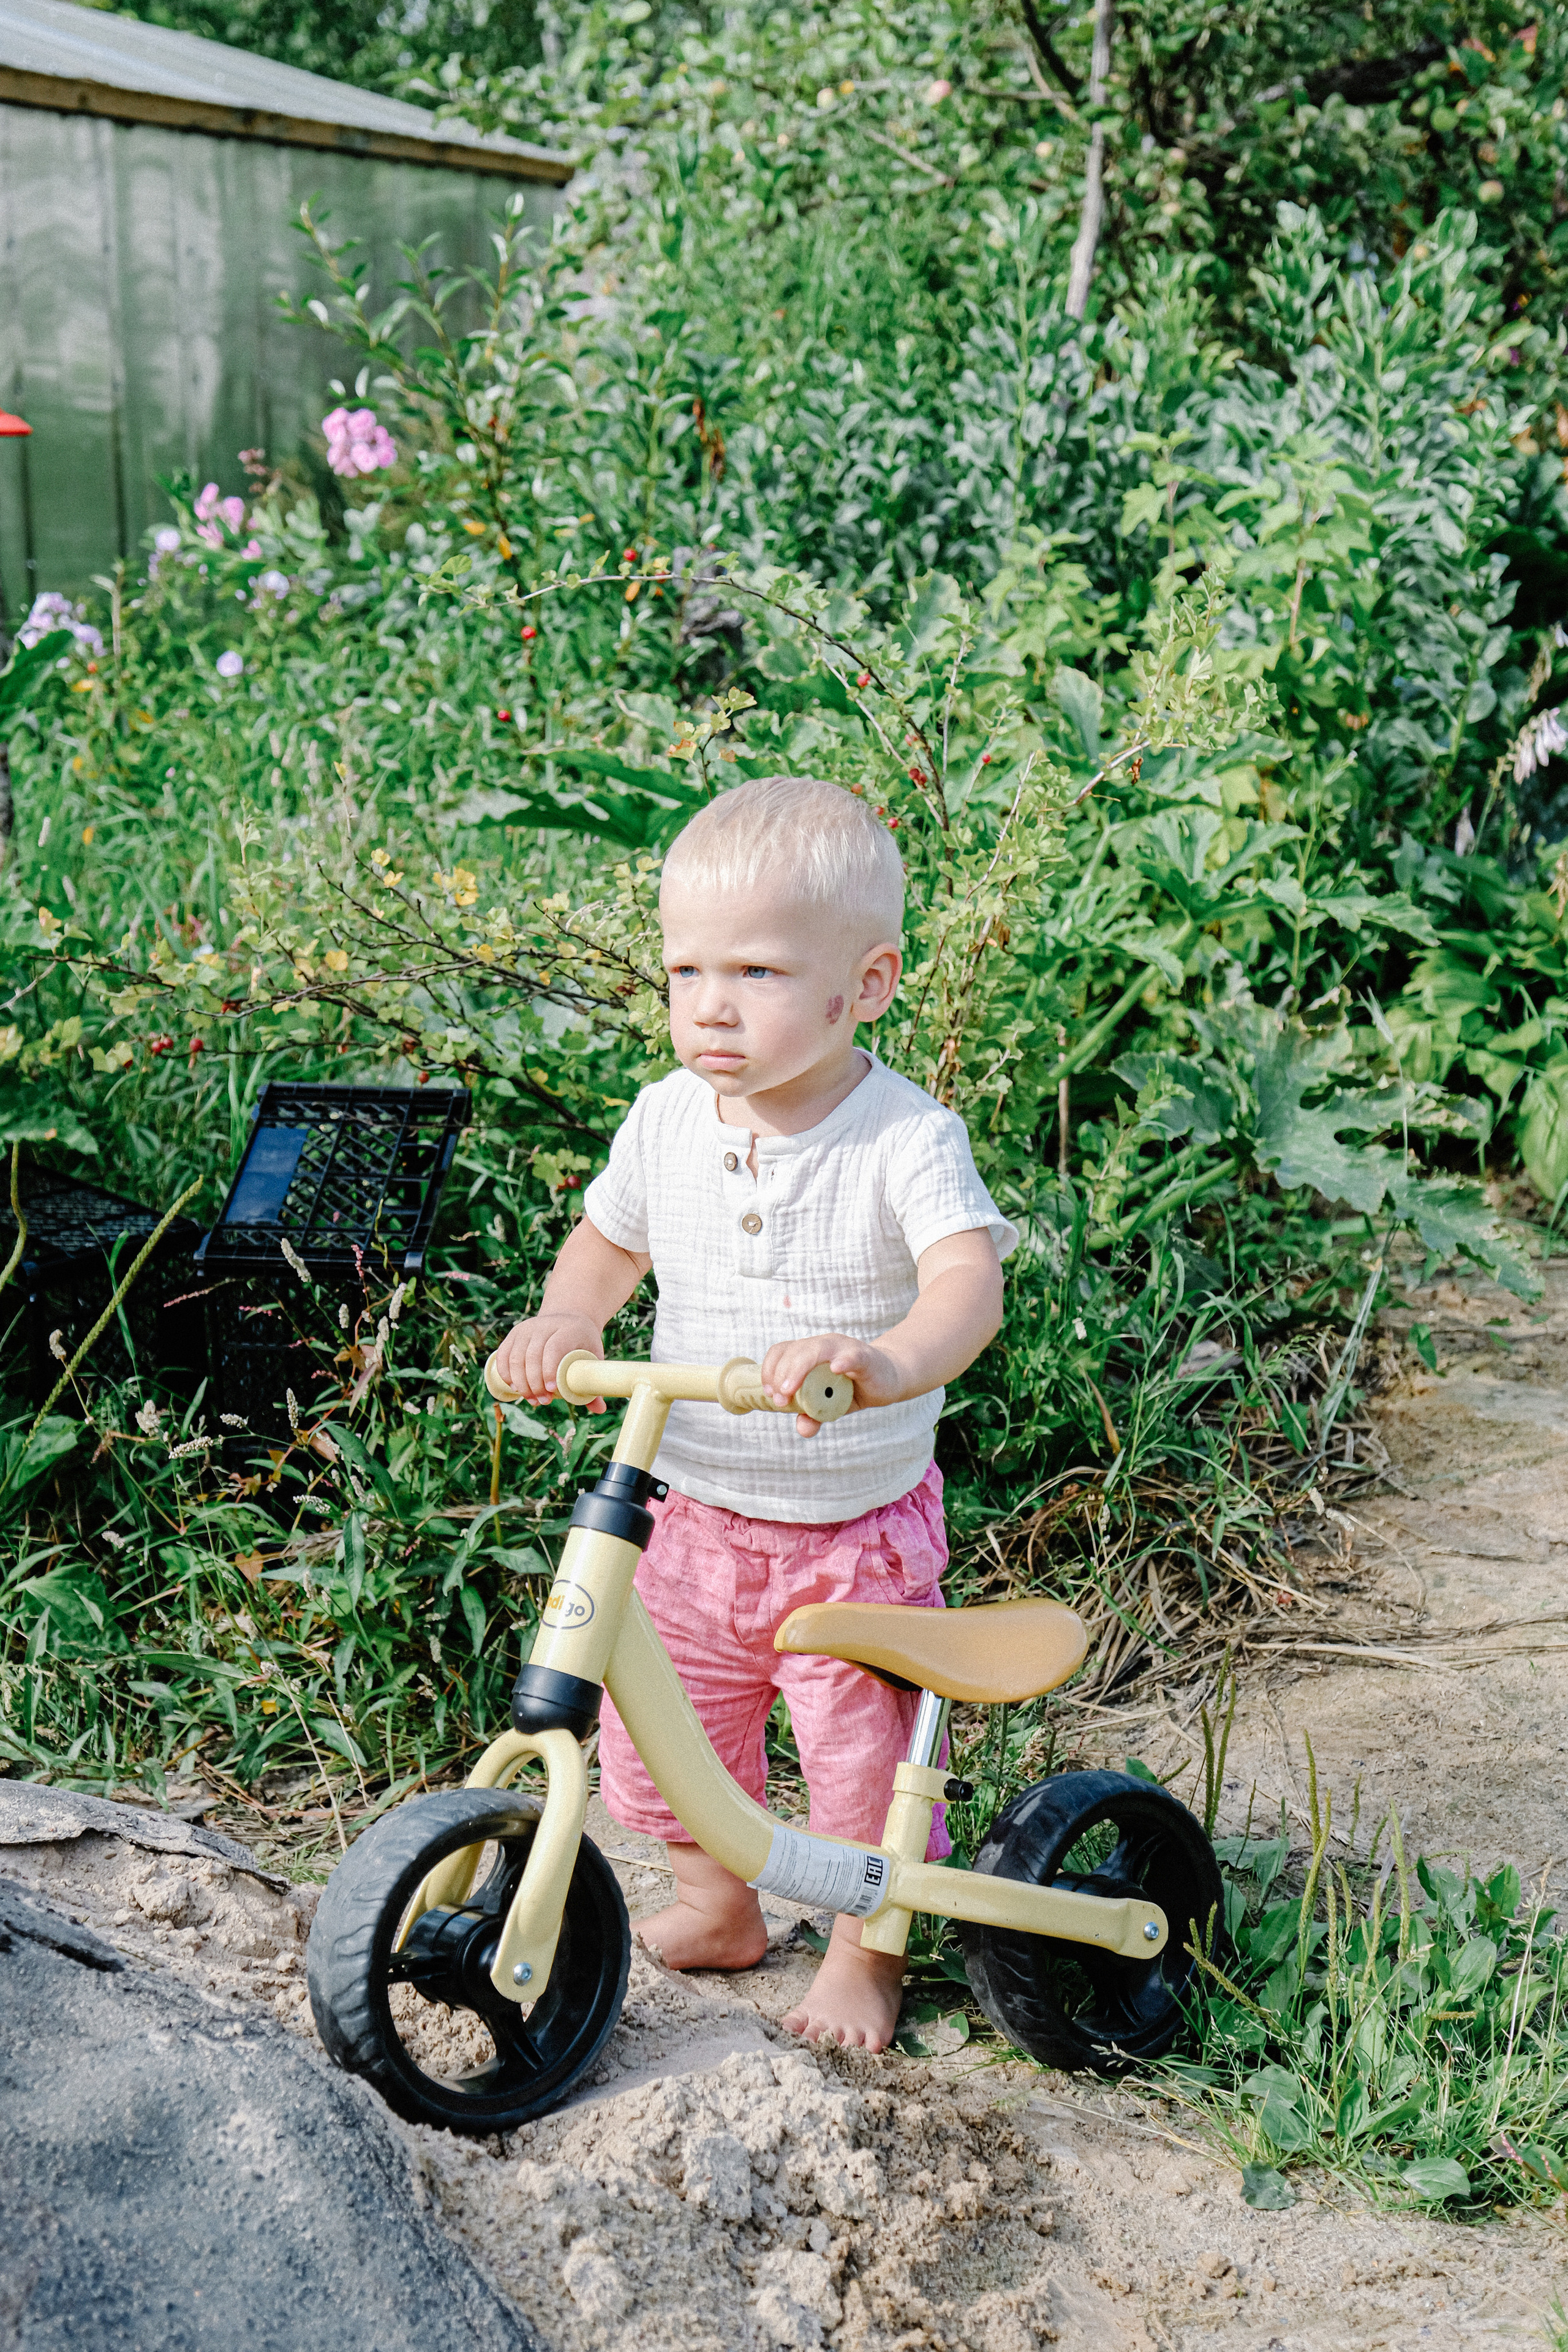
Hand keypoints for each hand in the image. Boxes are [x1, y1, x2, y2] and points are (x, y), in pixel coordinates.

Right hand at [491, 1312, 605, 1411]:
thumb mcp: (593, 1355)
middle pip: (532, 1355)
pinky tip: (514, 1387)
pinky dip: (506, 1373)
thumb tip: (600, 1409)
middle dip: (534, 1383)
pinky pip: (503, 1354)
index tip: (551, 1391)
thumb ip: (593, 1381)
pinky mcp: (514, 1333)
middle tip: (542, 1402)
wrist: (568, 1319)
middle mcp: (545, 1325)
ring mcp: (527, 1328)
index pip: (554, 1348)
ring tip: (531, 1399)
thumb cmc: (583, 1342)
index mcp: (568, 1328)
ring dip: (520, 1382)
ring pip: (516, 1357)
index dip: (550, 1370)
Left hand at [760, 1332, 901, 1437]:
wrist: (888, 1379)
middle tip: (780, 1399)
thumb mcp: (829, 1404)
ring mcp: (843, 1349)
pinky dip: (843, 1361)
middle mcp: (823, 1345)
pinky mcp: (864, 1357)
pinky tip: (835, 1369)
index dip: (770, 1370)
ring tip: (791, 1390)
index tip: (769, 1394)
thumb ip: (814, 1414)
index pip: (781, 1351)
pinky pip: (852, 1356)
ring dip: (799, 1369)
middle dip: (781, 1375)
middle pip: (795, 1350)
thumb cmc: (852, 1387)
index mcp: (809, 1352)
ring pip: (816, 1350)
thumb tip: (803, 1429)